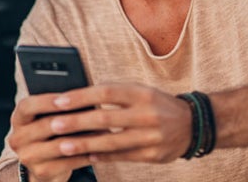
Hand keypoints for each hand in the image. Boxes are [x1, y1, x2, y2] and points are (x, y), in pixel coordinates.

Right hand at [7, 92, 93, 181]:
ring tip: (104, 131)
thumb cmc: (52, 131)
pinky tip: (99, 150)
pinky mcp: (40, 172)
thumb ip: (59, 107)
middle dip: (71, 120)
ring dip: (84, 138)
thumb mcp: (49, 117)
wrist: (46, 163)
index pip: (27, 106)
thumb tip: (84, 95)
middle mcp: (17, 138)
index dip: (46, 102)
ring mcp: (27, 157)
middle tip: (94, 114)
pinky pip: (66, 163)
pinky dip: (85, 156)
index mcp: (18, 119)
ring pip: (58, 146)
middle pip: (44, 126)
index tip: (66, 99)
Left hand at [51, 83, 193, 162]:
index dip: (81, 97)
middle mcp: (148, 113)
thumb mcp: (140, 91)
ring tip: (63, 146)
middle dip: (77, 122)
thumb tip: (76, 97)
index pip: (106, 92)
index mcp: (142, 93)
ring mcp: (152, 136)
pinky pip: (123, 156)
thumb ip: (113, 92)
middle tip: (54, 125)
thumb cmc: (156, 104)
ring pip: (112, 141)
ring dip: (85, 144)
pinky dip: (103, 156)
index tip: (59, 101)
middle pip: (106, 118)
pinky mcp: (154, 155)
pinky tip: (86, 156)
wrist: (193, 125)